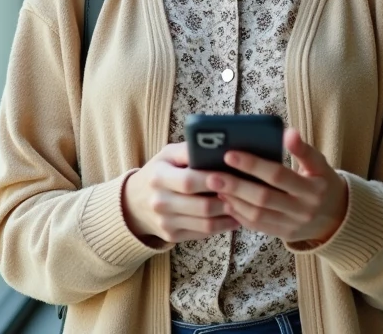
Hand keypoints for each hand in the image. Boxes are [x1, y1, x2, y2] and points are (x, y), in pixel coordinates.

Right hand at [123, 142, 239, 245]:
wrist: (135, 202)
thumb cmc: (160, 171)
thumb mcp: (168, 154)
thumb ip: (189, 149)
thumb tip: (218, 146)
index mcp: (158, 177)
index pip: (189, 181)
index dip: (213, 179)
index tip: (234, 174)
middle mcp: (159, 202)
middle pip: (202, 206)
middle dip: (227, 199)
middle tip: (247, 192)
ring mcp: (165, 222)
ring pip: (206, 223)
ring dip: (230, 214)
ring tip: (246, 204)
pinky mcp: (172, 236)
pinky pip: (203, 233)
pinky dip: (223, 226)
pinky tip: (235, 216)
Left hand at [211, 129, 347, 245]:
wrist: (336, 218)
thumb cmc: (322, 182)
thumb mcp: (320, 164)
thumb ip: (303, 150)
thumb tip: (288, 132)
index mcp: (313, 188)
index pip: (279, 175)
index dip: (254, 165)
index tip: (230, 154)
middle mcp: (302, 209)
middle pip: (264, 198)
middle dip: (236, 186)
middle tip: (212, 175)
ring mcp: (292, 225)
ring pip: (257, 214)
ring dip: (233, 200)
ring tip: (215, 186)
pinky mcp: (282, 234)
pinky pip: (257, 226)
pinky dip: (239, 214)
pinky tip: (225, 201)